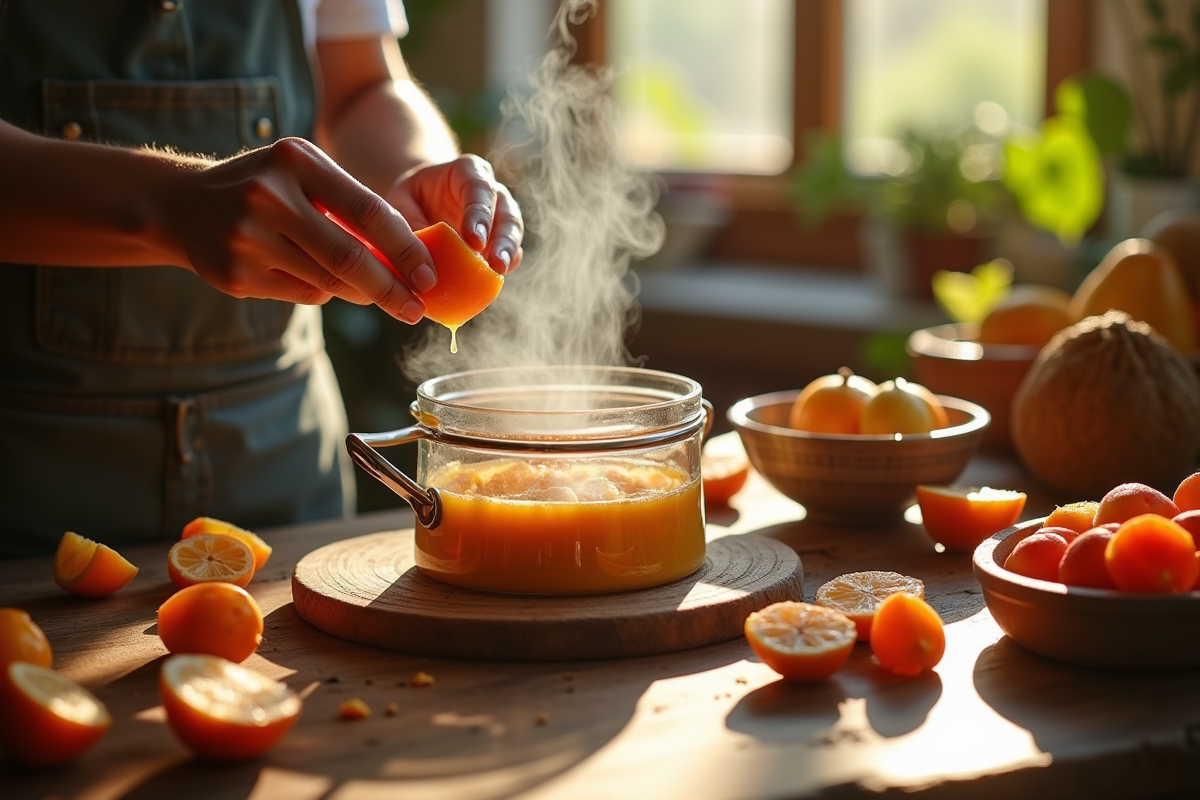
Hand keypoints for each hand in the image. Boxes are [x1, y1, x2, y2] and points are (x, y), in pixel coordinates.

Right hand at [163, 137, 435, 322]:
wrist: (181, 205)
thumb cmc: (265, 187)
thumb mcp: (303, 174)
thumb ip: (350, 206)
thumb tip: (411, 257)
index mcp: (296, 161)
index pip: (369, 211)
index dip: (406, 248)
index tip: (430, 275)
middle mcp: (269, 196)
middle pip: (350, 257)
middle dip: (391, 288)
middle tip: (416, 308)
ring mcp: (247, 238)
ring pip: (327, 281)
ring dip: (362, 294)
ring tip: (384, 298)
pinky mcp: (235, 275)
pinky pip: (302, 294)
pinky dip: (324, 292)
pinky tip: (325, 283)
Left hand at [385, 154, 524, 274]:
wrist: (422, 202)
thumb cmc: (411, 199)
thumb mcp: (401, 204)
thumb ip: (411, 226)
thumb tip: (419, 261)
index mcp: (467, 172)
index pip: (478, 188)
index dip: (479, 214)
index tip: (474, 241)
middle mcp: (491, 190)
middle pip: (505, 211)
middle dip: (502, 239)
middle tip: (495, 264)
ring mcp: (500, 214)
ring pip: (513, 230)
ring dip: (508, 253)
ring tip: (500, 272)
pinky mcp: (502, 237)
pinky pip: (511, 250)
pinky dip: (506, 264)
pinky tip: (497, 278)